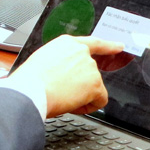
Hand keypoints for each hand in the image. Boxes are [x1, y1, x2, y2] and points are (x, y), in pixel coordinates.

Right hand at [6, 35, 122, 116]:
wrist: (31, 89)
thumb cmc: (30, 80)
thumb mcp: (43, 60)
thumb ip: (61, 61)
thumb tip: (66, 75)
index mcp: (66, 43)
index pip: (93, 43)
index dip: (108, 46)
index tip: (119, 46)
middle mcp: (81, 51)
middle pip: (91, 73)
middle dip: (82, 85)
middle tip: (63, 91)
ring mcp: (90, 66)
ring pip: (93, 88)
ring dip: (82, 96)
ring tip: (62, 96)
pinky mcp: (95, 83)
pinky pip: (99, 101)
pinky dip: (88, 106)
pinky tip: (72, 104)